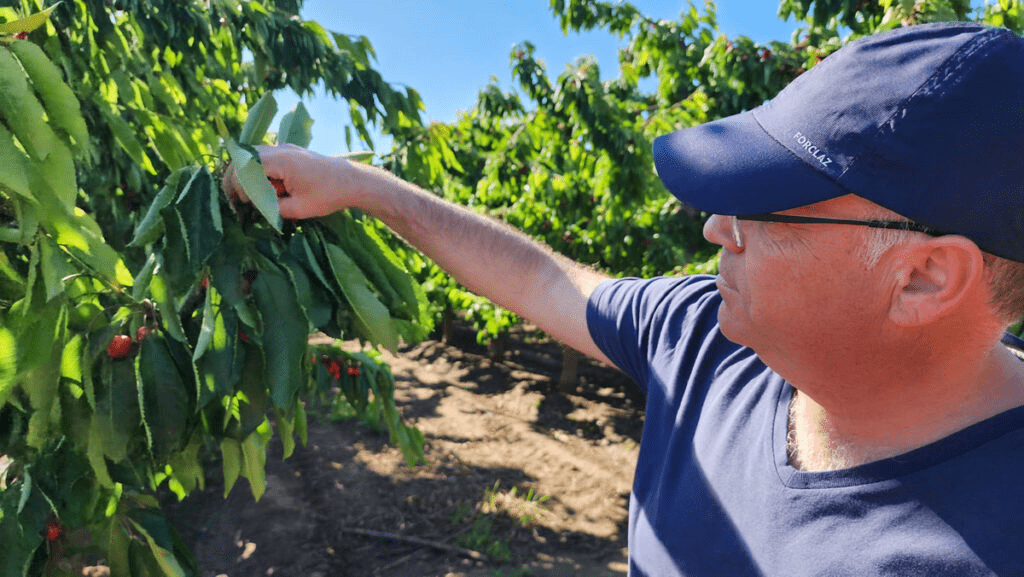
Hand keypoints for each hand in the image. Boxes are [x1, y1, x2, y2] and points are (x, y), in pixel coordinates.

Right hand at [221, 144, 357, 219]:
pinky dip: (258, 171)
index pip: (246, 166)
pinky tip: (264, 189)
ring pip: (253, 156)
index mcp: (282, 160)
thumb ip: (273, 208)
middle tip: (237, 200)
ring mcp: (285, 148)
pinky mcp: (290, 153)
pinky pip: (265, 158)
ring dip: (246, 174)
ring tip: (247, 195)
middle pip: (245, 157)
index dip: (239, 185)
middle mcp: (281, 149)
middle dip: (236, 178)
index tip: (245, 203)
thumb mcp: (299, 208)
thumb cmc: (329, 195)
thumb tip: (256, 208)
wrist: (352, 181)